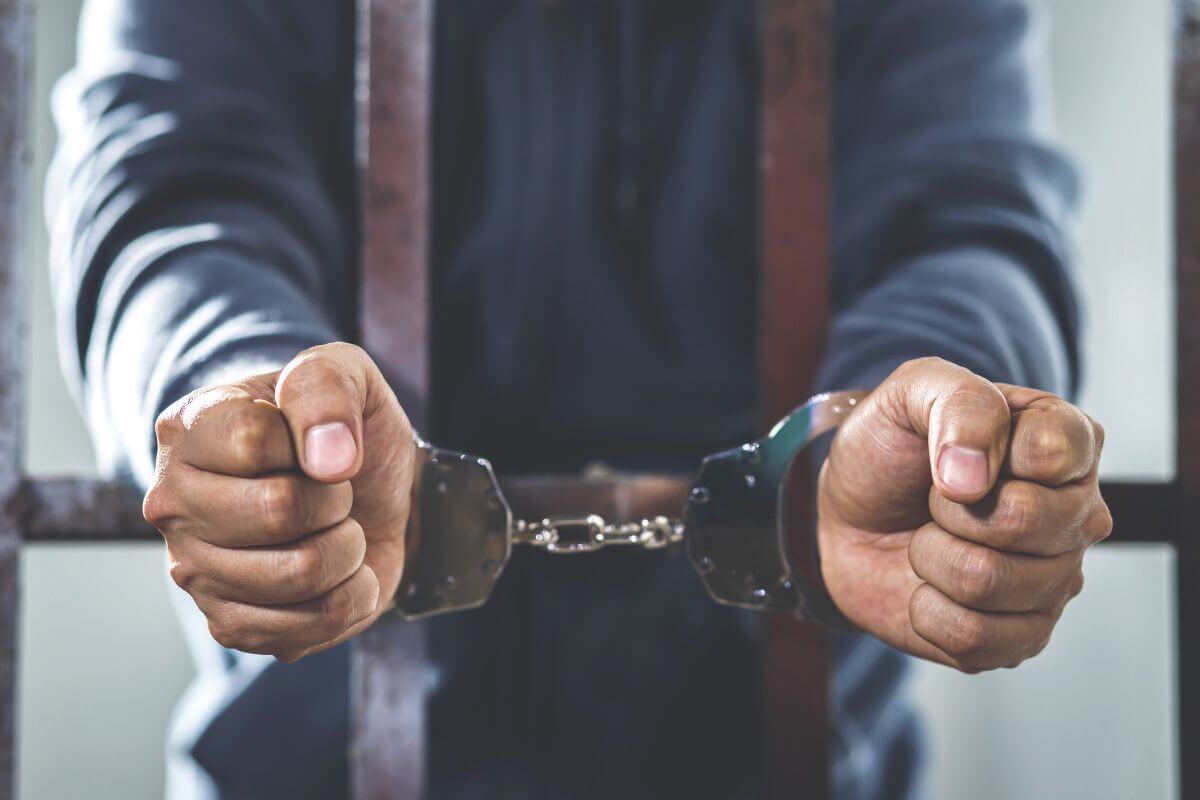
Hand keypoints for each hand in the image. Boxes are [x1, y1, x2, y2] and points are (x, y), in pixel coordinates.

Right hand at [144, 343, 414, 661]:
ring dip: (347, 548)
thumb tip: (328, 459)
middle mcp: (173, 503)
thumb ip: (327, 387)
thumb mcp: (344, 373)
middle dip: (336, 499)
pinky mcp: (229, 624)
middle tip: (333, 491)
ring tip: (335, 528)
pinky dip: (350, 596)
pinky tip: (338, 572)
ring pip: (299, 573)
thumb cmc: (344, 429)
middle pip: (277, 511)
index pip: (252, 441)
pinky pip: (311, 624)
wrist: (372, 493)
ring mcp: (194, 570)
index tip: (316, 439)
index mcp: (187, 430)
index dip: (313, 439)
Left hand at [817, 357, 1111, 671]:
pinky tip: (929, 588)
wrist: (850, 518)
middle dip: (948, 507)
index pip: (1055, 452)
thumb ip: (957, 402)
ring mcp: (1055, 581)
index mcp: (1070, 443)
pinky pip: (976, 639)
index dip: (984, 450)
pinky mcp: (1022, 638)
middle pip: (1024, 522)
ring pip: (990, 583)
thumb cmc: (892, 449)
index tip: (953, 449)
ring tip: (930, 538)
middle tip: (936, 499)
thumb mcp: (912, 392)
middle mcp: (1078, 515)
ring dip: (931, 557)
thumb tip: (972, 478)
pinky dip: (927, 612)